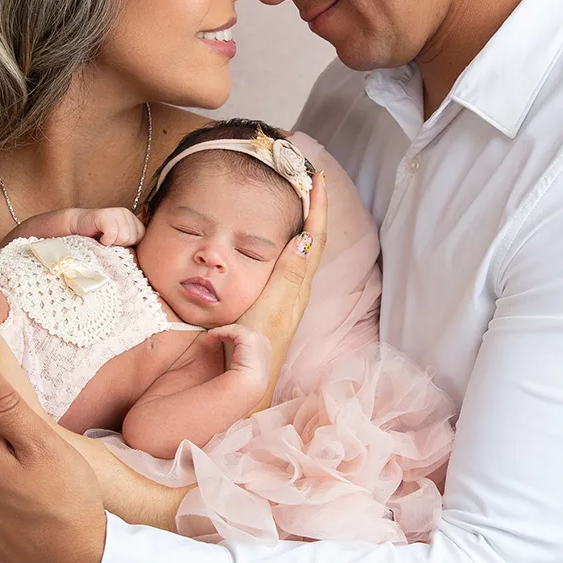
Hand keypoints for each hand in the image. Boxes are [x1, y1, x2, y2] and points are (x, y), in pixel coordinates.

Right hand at [74, 206, 143, 246]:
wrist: (76, 228)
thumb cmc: (98, 238)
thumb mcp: (119, 241)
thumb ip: (132, 244)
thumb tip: (147, 258)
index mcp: (133, 219)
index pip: (142, 237)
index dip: (129, 245)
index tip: (116, 242)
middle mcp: (126, 213)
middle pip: (132, 238)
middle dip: (119, 244)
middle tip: (108, 239)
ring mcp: (117, 212)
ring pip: (123, 237)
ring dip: (111, 242)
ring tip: (103, 237)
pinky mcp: (106, 215)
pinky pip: (112, 235)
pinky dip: (104, 240)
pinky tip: (99, 236)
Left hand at [199, 323, 273, 391]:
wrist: (249, 385)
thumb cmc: (245, 382)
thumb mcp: (245, 369)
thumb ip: (242, 361)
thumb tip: (231, 359)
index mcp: (264, 351)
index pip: (248, 339)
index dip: (234, 338)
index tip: (220, 340)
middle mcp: (264, 343)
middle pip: (244, 332)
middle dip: (229, 332)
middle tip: (215, 335)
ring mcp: (259, 339)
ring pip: (238, 329)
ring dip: (223, 331)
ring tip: (212, 334)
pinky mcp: (250, 337)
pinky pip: (233, 330)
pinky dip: (221, 331)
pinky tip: (212, 334)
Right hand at [230, 170, 329, 408]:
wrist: (244, 384)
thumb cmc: (253, 349)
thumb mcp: (268, 308)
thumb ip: (286, 275)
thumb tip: (305, 238)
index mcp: (297, 286)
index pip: (315, 237)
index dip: (318, 207)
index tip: (318, 177)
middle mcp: (297, 289)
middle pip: (314, 240)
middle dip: (315, 208)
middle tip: (310, 178)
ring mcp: (288, 297)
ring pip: (304, 251)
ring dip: (306, 222)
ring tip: (300, 198)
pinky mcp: (276, 304)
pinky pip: (290, 263)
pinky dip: (291, 241)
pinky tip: (282, 240)